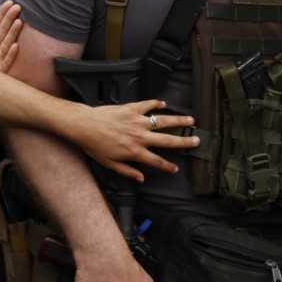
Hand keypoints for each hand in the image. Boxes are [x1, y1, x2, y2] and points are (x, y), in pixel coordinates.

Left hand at [0, 0, 21, 72]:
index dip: (2, 13)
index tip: (9, 2)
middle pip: (3, 30)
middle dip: (10, 18)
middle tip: (17, 7)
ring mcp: (0, 57)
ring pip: (7, 42)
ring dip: (13, 33)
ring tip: (19, 22)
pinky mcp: (2, 69)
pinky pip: (8, 60)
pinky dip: (11, 54)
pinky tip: (15, 46)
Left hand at [58, 99, 198, 181]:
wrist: (84, 125)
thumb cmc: (94, 145)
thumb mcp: (109, 164)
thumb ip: (127, 171)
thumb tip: (141, 178)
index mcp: (135, 152)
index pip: (157, 161)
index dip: (168, 166)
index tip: (175, 168)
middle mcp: (140, 137)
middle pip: (168, 140)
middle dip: (184, 142)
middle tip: (197, 141)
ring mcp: (137, 121)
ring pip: (163, 121)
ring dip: (178, 120)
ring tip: (191, 120)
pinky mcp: (131, 108)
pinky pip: (147, 105)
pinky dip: (156, 103)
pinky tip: (163, 104)